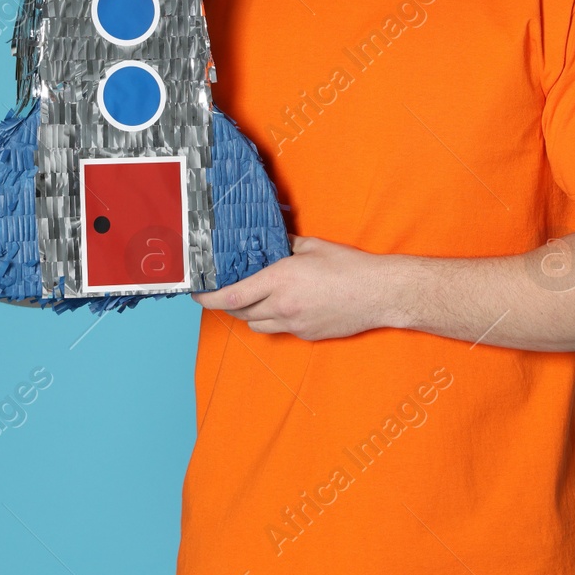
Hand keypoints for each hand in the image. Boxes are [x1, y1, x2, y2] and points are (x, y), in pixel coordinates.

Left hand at [191, 236, 399, 340]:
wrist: (378, 294)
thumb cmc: (349, 267)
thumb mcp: (313, 246)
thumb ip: (285, 245)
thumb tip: (271, 240)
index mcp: (279, 280)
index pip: (230, 296)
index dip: (207, 298)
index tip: (196, 293)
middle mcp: (281, 306)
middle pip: (239, 312)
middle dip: (227, 303)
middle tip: (225, 290)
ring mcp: (293, 324)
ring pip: (256, 325)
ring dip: (249, 313)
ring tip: (255, 298)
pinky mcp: (305, 335)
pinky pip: (278, 330)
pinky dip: (273, 319)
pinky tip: (284, 306)